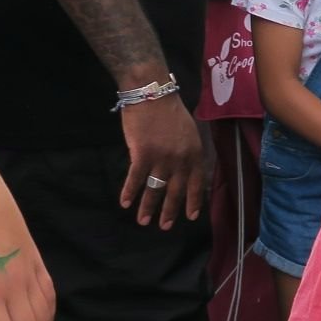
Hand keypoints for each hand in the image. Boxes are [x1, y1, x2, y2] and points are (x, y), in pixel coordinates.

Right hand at [119, 97, 205, 228]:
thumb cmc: (169, 111)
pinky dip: (129, 192)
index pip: (196, 183)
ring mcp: (162, 158)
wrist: (151, 93)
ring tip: (143, 221)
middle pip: (175, 191)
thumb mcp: (189, 132)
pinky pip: (136, 178)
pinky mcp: (142, 154)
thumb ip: (188, 153)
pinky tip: (124, 203)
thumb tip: (184, 171)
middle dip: (170, 211)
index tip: (190, 217)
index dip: (193, 201)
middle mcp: (181, 159)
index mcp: (195, 153)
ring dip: (148, 207)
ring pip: (155, 189)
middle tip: (164, 227)